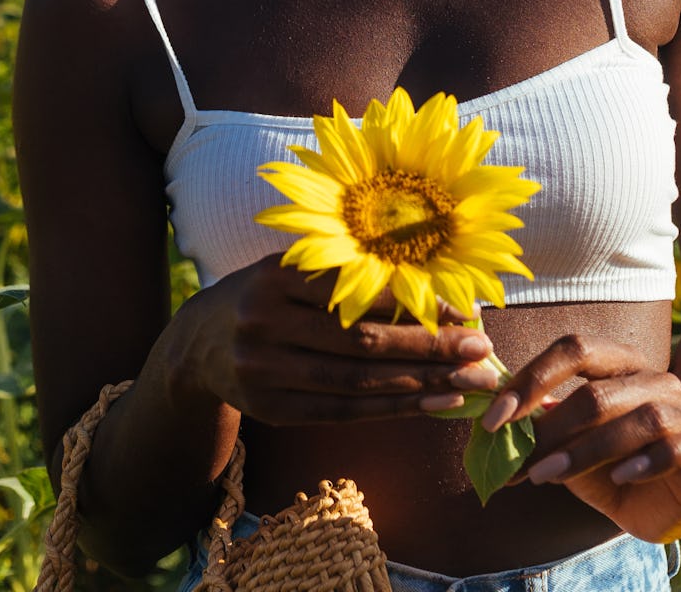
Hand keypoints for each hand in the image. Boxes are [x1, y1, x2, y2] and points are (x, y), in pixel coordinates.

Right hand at [185, 254, 498, 425]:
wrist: (198, 342)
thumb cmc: (267, 294)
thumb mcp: (293, 268)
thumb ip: (348, 276)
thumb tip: (437, 295)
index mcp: (276, 274)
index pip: (359, 290)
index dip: (415, 301)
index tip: (466, 309)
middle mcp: (265, 320)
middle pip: (362, 340)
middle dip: (430, 347)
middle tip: (482, 349)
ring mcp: (262, 369)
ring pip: (356, 381)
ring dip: (421, 384)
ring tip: (472, 382)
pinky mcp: (269, 408)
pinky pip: (341, 412)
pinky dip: (393, 409)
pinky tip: (436, 404)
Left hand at [483, 334, 680, 541]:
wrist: (666, 497)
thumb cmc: (609, 464)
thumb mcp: (568, 448)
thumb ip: (538, 429)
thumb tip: (490, 422)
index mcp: (616, 361)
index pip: (574, 349)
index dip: (531, 379)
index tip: (494, 417)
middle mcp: (652, 376)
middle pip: (599, 392)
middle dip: (551, 432)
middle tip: (518, 466)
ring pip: (640, 419)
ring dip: (588, 451)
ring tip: (550, 477)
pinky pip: (679, 445)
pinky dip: (648, 461)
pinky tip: (620, 477)